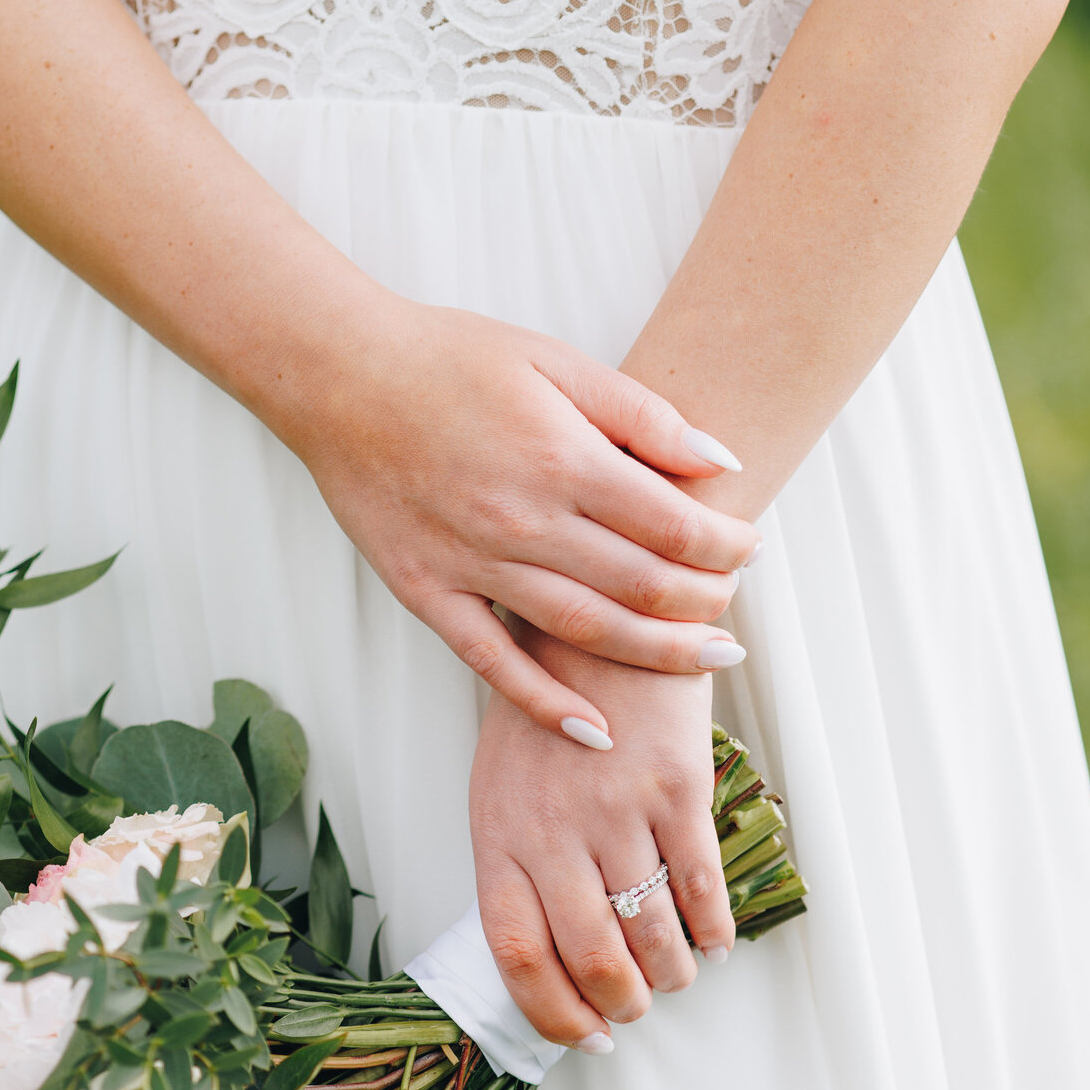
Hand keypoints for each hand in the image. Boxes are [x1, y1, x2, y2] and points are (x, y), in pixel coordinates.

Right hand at [275, 296, 757, 742]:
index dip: (725, 545)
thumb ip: (643, 414)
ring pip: (582, 630)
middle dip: (703, 605)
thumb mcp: (557, 360)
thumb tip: (722, 464)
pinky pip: (492, 662)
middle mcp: (522, 520)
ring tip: (705, 665)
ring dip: (653, 656)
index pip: (673, 524)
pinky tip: (593, 730)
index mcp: (562, 457)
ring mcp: (471, 563)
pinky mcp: (426, 592)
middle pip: (641, 584)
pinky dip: (544, 703)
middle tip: (733, 614)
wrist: (341, 374)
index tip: (748, 551)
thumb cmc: (450, 359)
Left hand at [469, 629, 733, 1044]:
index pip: (518, 955)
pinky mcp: (676, 786)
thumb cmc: (547, 708)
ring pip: (650, 931)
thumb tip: (548, 952)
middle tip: (636, 1009)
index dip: (553, 1012)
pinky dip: (712, 929)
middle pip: (590, 956)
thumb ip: (517, 860)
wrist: (601, 616)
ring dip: (669, 973)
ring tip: (674, 976)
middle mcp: (552, 830)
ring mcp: (616, 809)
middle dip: (620, 1003)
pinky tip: (714, 941)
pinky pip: (700, 885)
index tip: (584, 1036)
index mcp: (497, 834)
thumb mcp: (502, 783)